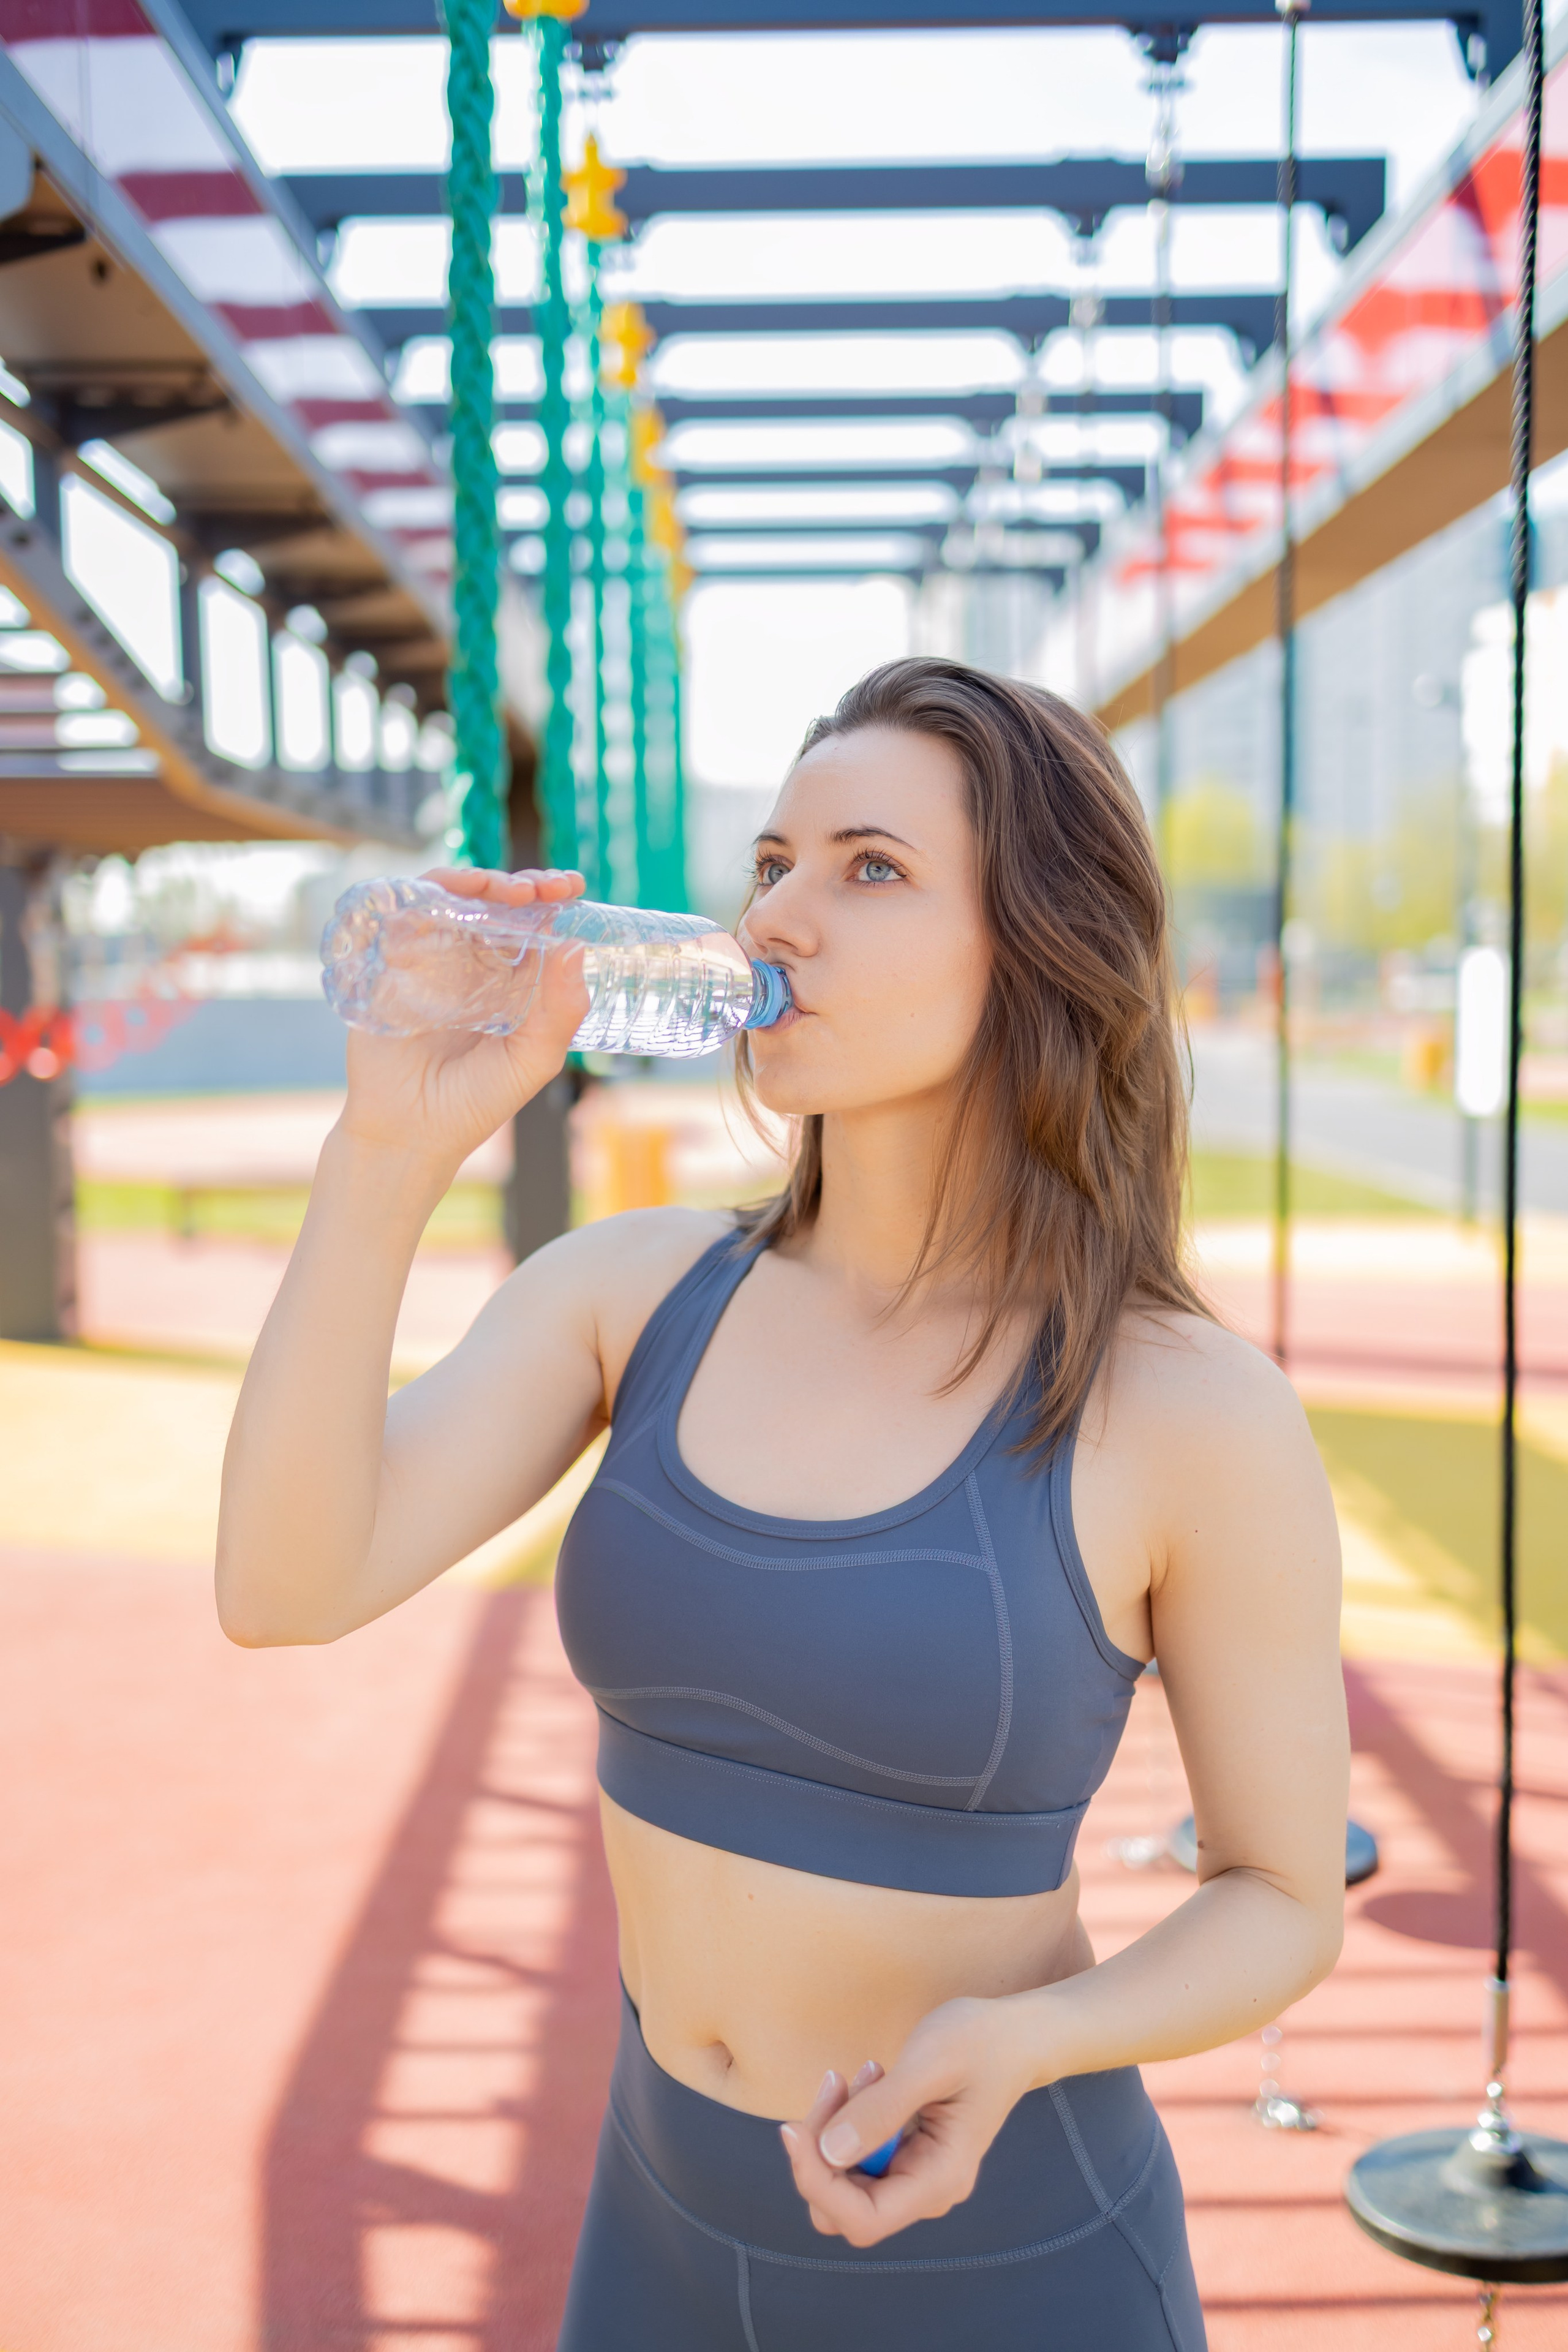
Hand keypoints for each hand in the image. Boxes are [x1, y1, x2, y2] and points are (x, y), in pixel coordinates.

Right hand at [339, 867, 589, 1180]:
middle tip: (542, 886)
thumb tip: (575, 948)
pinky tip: (451, 896)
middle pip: (493, 903)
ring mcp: (430, 961)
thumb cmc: (475, 1103)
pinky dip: (426, 897)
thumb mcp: (533, 1060)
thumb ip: (560, 1011)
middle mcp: (470, 965)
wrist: (410, 1134)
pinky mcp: (391, 966)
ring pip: (452, 900)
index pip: (532, 926)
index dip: (551, 899)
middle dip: (518, 883)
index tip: (572, 886)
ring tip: (506, 890)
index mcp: (509, 983)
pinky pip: (404, 917)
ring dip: (477, 883)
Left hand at [777, 1996, 1035, 2248]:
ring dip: (837, 2126)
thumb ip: (881, 2111)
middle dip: (822, 2147)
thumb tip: (828, 2154)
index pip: (862, 2220)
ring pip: (844, 2179)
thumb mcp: (930, 2063)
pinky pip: (858, 2155)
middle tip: (837, 2081)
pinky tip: (873, 2078)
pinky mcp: (905, 2156)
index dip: (817, 2183)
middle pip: (843, 2205)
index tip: (794, 2128)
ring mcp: (916, 2176)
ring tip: (867, 2071)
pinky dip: (851, 2118)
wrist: (1013, 2036)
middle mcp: (927, 2191)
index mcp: (940, 2180)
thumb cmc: (980, 2042)